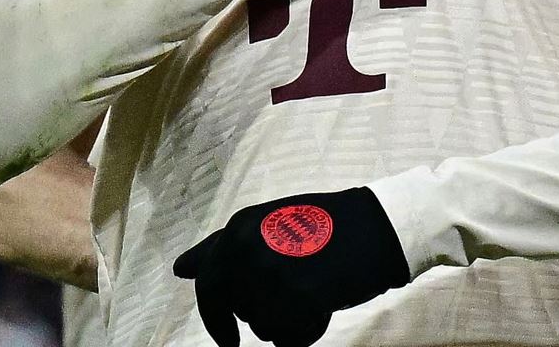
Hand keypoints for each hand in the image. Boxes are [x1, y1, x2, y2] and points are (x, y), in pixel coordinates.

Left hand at [173, 187, 410, 346]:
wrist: (377, 226)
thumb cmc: (325, 223)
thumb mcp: (267, 224)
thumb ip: (224, 248)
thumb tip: (181, 269)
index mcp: (239, 229)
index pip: (208, 284)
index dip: (215, 316)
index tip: (227, 338)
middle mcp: (248, 249)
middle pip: (233, 310)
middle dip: (255, 319)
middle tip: (282, 318)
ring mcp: (271, 274)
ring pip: (262, 326)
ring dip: (284, 322)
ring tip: (313, 294)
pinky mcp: (298, 297)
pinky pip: (289, 336)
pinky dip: (305, 331)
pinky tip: (324, 306)